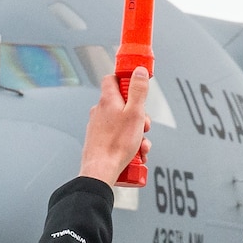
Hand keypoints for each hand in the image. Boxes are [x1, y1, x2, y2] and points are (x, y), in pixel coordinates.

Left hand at [80, 67, 152, 183]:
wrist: (100, 170)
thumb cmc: (116, 143)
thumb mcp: (135, 113)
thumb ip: (138, 90)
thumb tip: (139, 71)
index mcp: (107, 100)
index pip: (112, 79)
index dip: (125, 80)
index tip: (137, 86)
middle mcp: (99, 111)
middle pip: (123, 104)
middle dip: (138, 115)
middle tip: (144, 126)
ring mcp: (97, 126)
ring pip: (123, 123)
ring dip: (136, 133)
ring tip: (141, 145)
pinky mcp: (98, 140)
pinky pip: (117, 137)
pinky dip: (128, 143)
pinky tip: (136, 154)